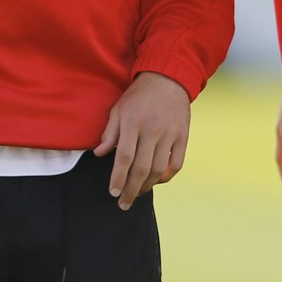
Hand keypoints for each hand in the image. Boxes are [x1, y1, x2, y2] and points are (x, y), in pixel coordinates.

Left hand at [93, 71, 190, 209]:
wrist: (168, 78)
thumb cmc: (138, 95)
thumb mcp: (118, 109)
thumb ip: (109, 132)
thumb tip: (99, 154)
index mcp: (133, 123)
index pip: (124, 157)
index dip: (118, 178)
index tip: (113, 192)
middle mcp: (152, 130)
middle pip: (141, 168)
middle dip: (131, 190)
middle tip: (123, 203)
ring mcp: (169, 134)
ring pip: (159, 170)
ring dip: (147, 186)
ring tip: (137, 194)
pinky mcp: (182, 136)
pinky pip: (176, 164)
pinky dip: (166, 177)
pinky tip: (156, 182)